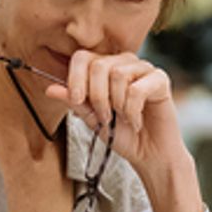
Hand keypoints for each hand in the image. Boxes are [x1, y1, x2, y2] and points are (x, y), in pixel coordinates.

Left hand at [45, 49, 203, 211]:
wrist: (148, 153)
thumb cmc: (121, 134)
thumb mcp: (91, 119)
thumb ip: (74, 102)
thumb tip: (50, 89)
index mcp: (105, 67)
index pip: (82, 58)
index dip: (75, 79)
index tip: (76, 101)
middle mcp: (124, 62)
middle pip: (99, 65)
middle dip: (97, 97)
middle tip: (104, 117)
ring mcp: (144, 68)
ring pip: (118, 74)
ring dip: (116, 105)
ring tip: (122, 119)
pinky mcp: (160, 79)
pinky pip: (137, 89)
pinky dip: (132, 111)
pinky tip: (136, 122)